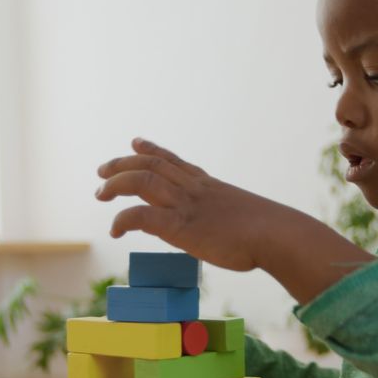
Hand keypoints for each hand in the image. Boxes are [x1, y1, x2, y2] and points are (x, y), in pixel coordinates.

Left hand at [97, 138, 376, 303]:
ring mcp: (185, 205)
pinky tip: (114, 230)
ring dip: (116, 184)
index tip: (135, 143)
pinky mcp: (180, 226)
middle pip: (150, 165)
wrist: (278, 235)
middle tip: (102, 170)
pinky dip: (123, 219)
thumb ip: (228, 219)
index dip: (151, 150)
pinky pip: (141, 216)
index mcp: (208, 185)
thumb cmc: (270, 233)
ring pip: (141, 181)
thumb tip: (234, 233)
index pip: (174, 161)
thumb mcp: (244, 218)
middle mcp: (194, 189)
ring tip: (100, 193)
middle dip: (122, 164)